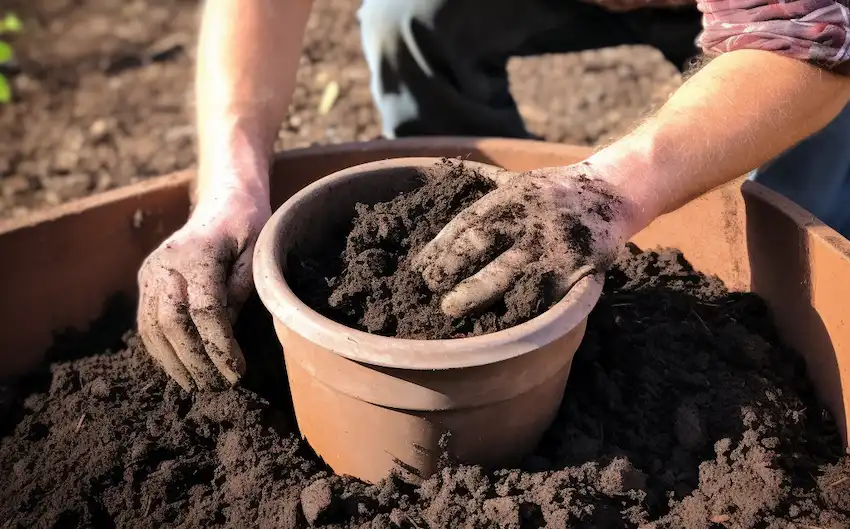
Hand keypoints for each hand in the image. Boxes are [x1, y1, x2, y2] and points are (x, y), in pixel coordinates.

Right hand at [137, 187, 270, 390]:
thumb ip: (243, 288)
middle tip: (219, 385)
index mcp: (199, 253)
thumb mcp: (258, 251)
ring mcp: (151, 272)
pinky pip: (146, 323)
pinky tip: (180, 369)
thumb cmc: (248, 227)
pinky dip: (160, 350)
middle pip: (173, 323)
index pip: (205, 310)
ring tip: (199, 385)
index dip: (220, 346)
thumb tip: (226, 328)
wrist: (223, 201)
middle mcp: (166, 263)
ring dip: (175, 362)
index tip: (237, 372)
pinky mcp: (146, 280)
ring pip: (153, 327)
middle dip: (196, 361)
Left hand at [413, 163, 633, 316]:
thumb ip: (486, 192)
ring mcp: (549, 245)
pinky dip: (515, 309)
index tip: (420, 267)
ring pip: (506, 274)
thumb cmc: (558, 190)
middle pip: (480, 245)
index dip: (440, 247)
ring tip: (451, 308)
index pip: (467, 222)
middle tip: (430, 288)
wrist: (613, 193)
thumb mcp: (520, 181)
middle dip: (450, 268)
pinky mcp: (572, 269)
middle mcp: (527, 218)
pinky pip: (539, 294)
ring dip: (474, 294)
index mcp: (510, 196)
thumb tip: (440, 187)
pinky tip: (495, 321)